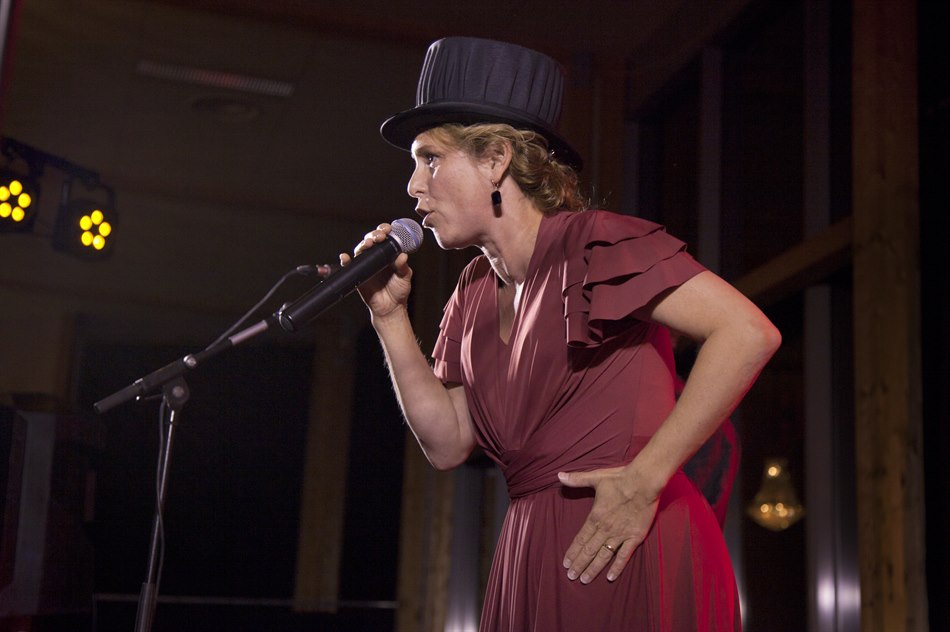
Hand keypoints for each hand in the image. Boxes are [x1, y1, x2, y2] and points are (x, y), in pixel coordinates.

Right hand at [339, 223, 412, 319]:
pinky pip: (349, 265)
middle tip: (380, 236)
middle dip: (374, 234)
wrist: (391, 308)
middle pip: (371, 239)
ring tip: (368, 244)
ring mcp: (366, 264)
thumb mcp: (404, 277)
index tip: (388, 229)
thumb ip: (403, 266)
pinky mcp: (358, 274)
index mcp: (389, 254)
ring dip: (363, 244)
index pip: (385, 237)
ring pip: (361, 249)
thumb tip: (403, 256)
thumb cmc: (399, 291)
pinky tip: (345, 257)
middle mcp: (376, 256)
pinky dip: (345, 260)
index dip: (385, 230)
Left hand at [558, 465, 659, 583]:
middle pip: (589, 551)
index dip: (572, 552)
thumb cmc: (619, 479)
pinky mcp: (634, 537)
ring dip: (593, 569)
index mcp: (595, 517)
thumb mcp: (595, 477)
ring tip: (584, 580)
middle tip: (571, 576)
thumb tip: (559, 476)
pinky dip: (617, 567)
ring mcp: (620, 535)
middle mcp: (605, 529)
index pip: (580, 539)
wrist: (643, 482)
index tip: (565, 563)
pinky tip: (610, 577)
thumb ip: (577, 479)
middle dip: (579, 565)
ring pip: (603, 556)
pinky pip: (624, 556)